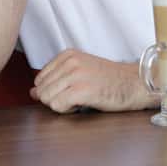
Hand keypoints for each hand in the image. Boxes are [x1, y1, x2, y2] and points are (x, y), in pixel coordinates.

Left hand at [30, 49, 151, 112]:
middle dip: (56, 98)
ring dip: (62, 105)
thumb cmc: (110, 80)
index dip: (54, 90)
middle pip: (41, 91)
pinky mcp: (82, 90)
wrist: (134, 84)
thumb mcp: (80, 71)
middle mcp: (70, 62)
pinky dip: (68, 110)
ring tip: (81, 99)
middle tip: (78, 95)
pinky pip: (58, 106)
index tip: (72, 89)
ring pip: (47, 99)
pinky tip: (83, 103)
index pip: (39, 79)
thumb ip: (56, 79)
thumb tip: (32, 93)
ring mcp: (76, 75)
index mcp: (68, 55)